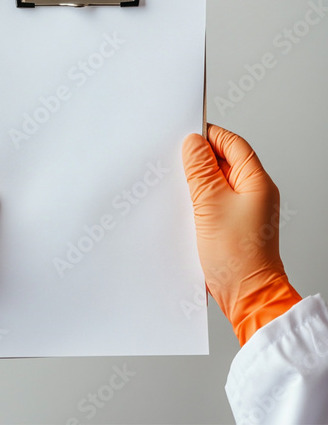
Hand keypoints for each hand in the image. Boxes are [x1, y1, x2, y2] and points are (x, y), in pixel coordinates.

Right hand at [182, 124, 300, 344]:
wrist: (245, 294)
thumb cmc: (238, 256)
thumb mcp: (212, 205)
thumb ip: (201, 172)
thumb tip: (193, 144)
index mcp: (256, 181)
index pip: (232, 144)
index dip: (209, 136)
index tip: (185, 136)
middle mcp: (251, 192)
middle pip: (222, 161)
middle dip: (198, 160)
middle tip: (176, 162)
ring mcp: (241, 208)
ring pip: (214, 182)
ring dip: (196, 181)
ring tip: (179, 186)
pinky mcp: (228, 223)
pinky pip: (211, 201)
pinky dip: (197, 199)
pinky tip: (184, 204)